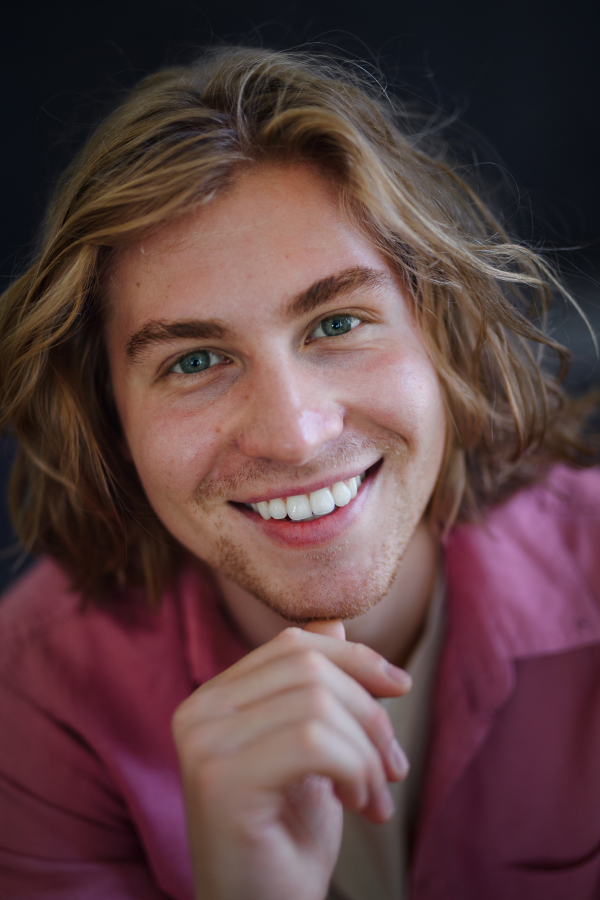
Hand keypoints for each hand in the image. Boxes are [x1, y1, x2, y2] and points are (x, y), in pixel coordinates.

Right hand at [172, 621, 410, 899]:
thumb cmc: (287, 839)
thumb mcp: (311, 752)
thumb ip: (312, 688)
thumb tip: (335, 620)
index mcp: (213, 699)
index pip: (292, 645)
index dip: (354, 657)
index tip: (400, 688)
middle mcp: (197, 713)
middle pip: (308, 668)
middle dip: (369, 711)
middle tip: (393, 768)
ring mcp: (204, 745)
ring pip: (317, 704)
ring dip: (367, 751)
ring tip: (376, 797)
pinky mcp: (222, 781)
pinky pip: (314, 743)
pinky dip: (356, 770)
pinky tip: (361, 807)